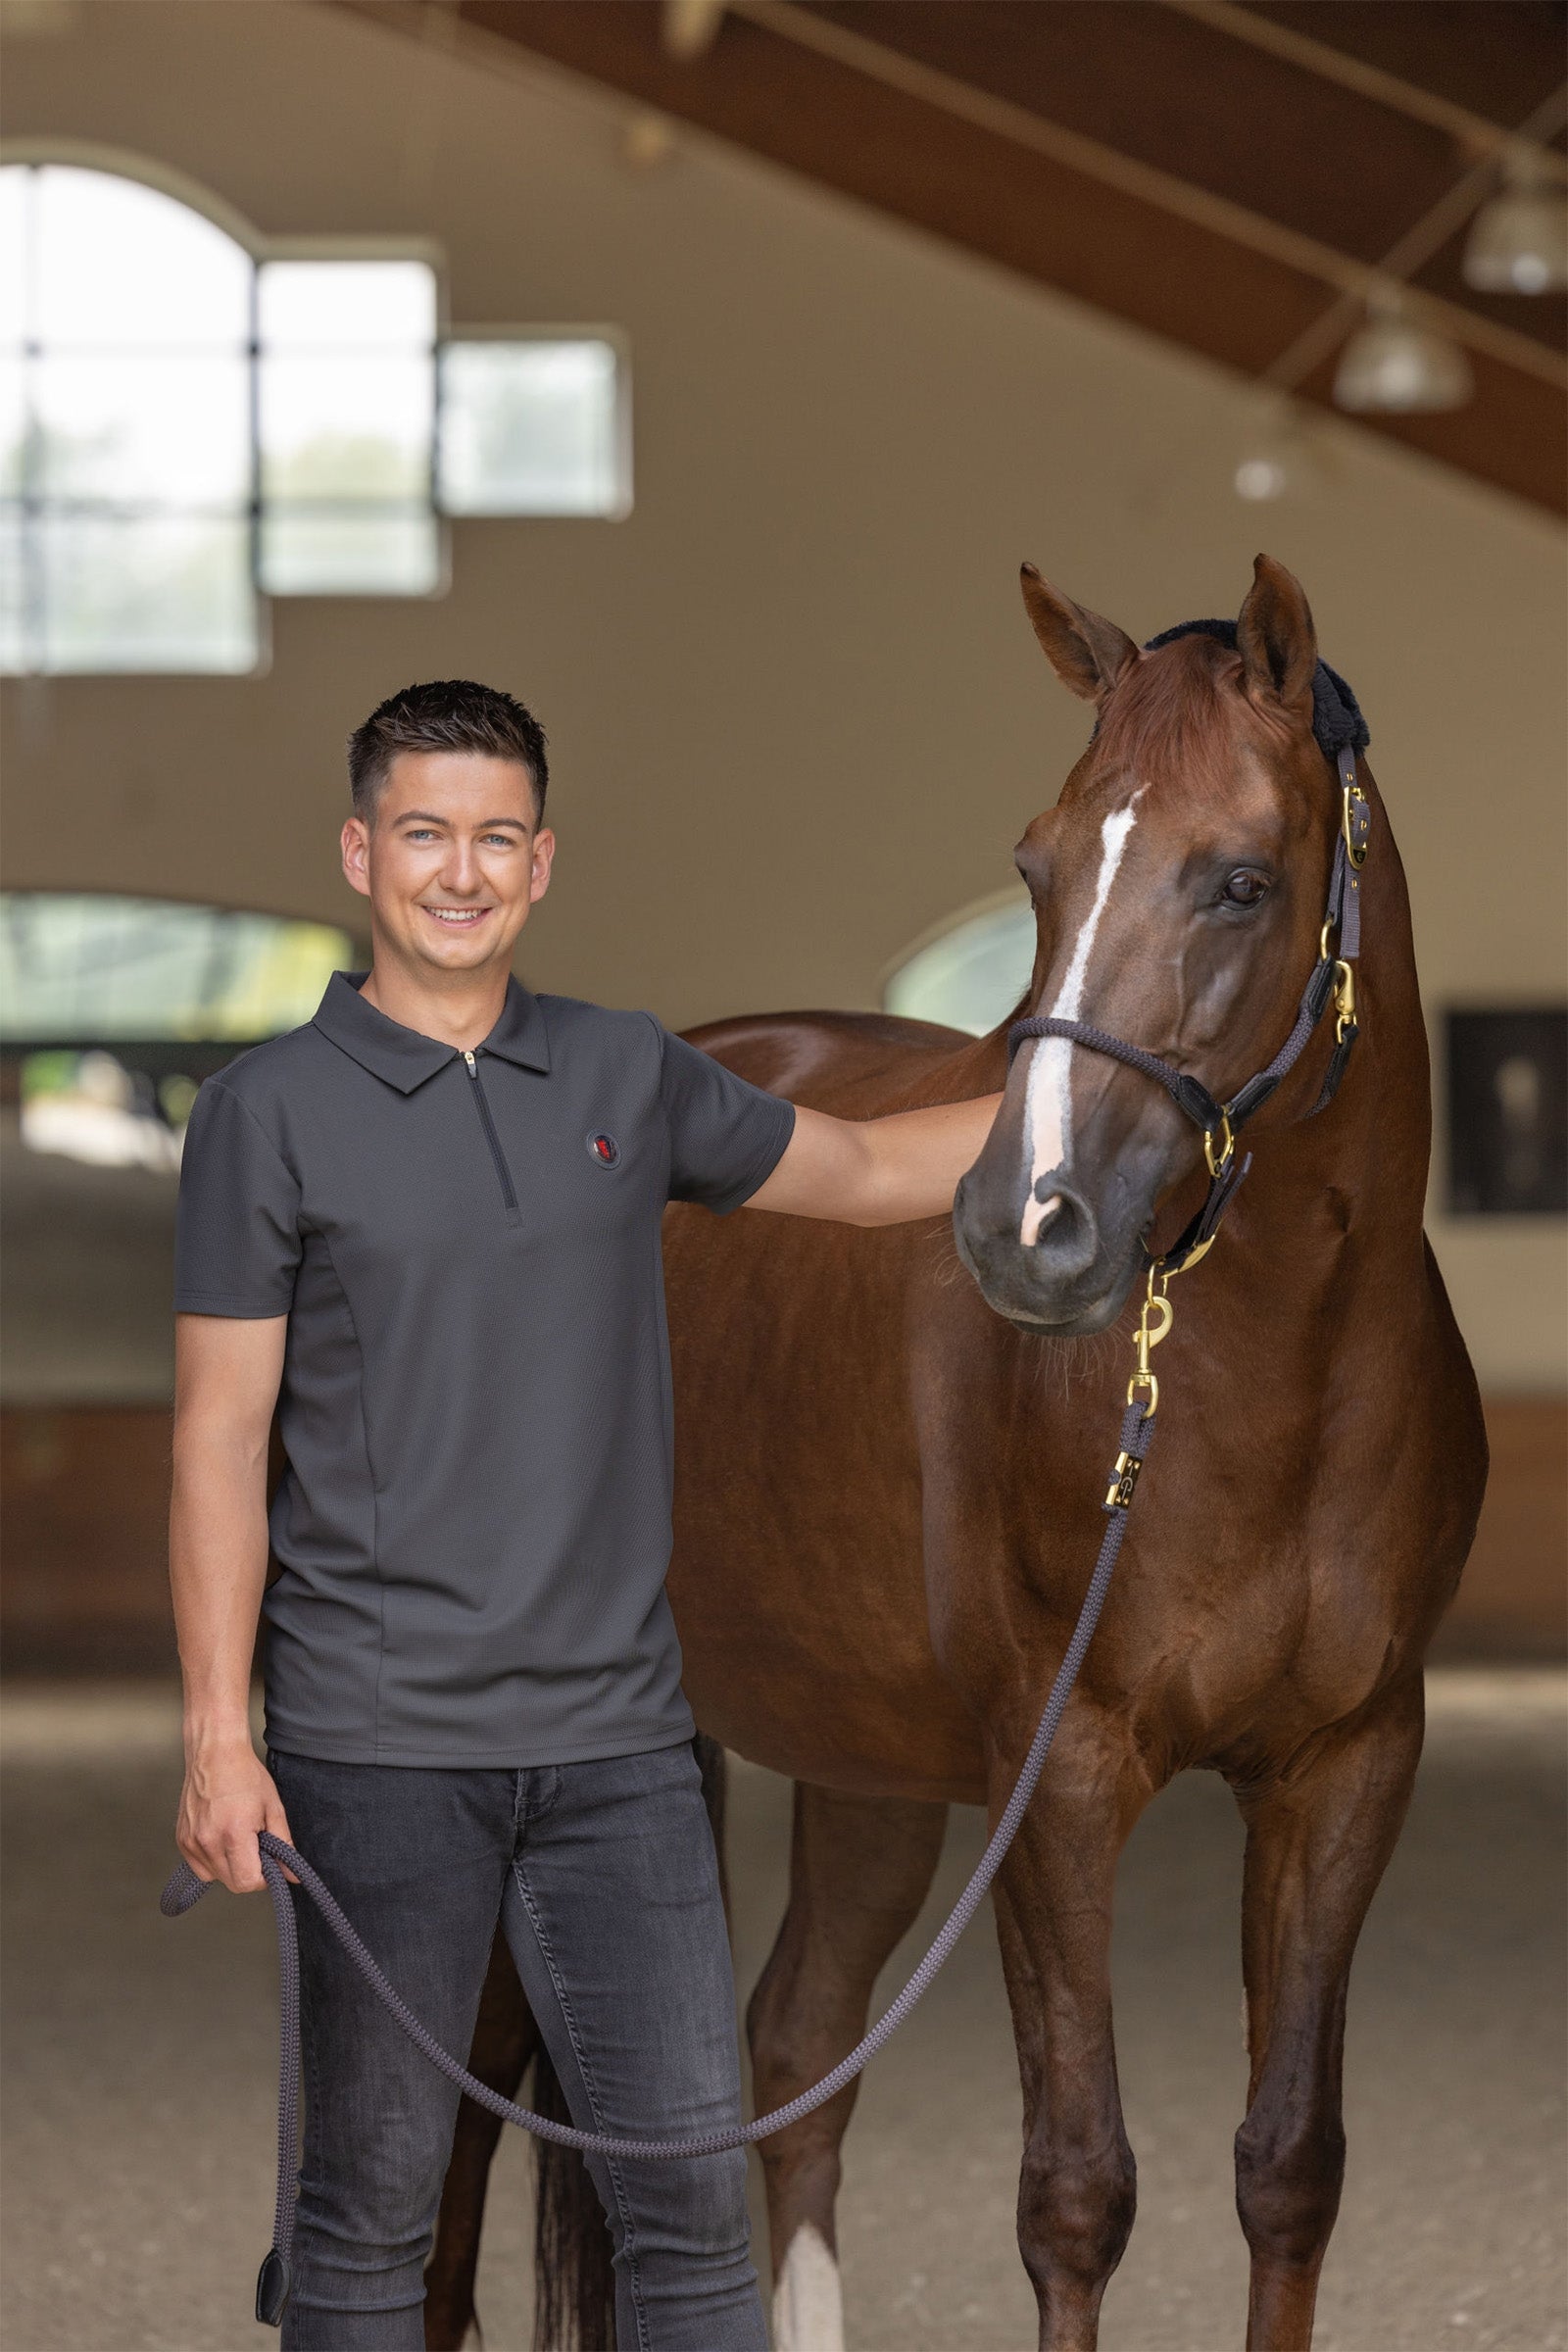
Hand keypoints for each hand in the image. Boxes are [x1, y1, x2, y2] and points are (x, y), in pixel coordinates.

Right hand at [176, 1737, 295, 1892]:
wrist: (215, 1753)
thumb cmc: (245, 1775)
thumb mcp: (273, 1808)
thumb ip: (284, 1845)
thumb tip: (292, 1875)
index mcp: (233, 1834)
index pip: (247, 1882)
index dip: (263, 1877)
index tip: (269, 1862)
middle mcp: (208, 1841)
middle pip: (232, 1883)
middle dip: (249, 1872)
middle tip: (256, 1847)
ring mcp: (191, 1842)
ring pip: (215, 1876)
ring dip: (230, 1866)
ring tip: (237, 1839)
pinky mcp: (182, 1840)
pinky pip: (200, 1866)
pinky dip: (213, 1860)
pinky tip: (222, 1837)